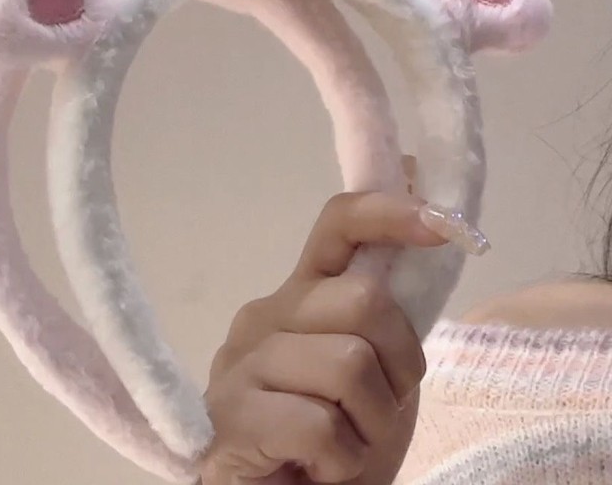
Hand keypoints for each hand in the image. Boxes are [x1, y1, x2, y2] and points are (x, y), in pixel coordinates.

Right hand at [199, 191, 447, 484]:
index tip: (441, 223)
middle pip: (364, 299)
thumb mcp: (377, 370)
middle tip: (379, 408)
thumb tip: (431, 236)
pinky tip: (320, 469)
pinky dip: (342, 460)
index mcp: (300, 295)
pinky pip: (320, 425)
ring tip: (346, 446)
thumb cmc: (334, 435)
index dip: (389, 213)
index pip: (338, 226)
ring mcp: (243, 362)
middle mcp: (265, 314)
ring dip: (372, 423)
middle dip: (399, 363)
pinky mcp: (231, 415)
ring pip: (349, 363)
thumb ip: (386, 317)